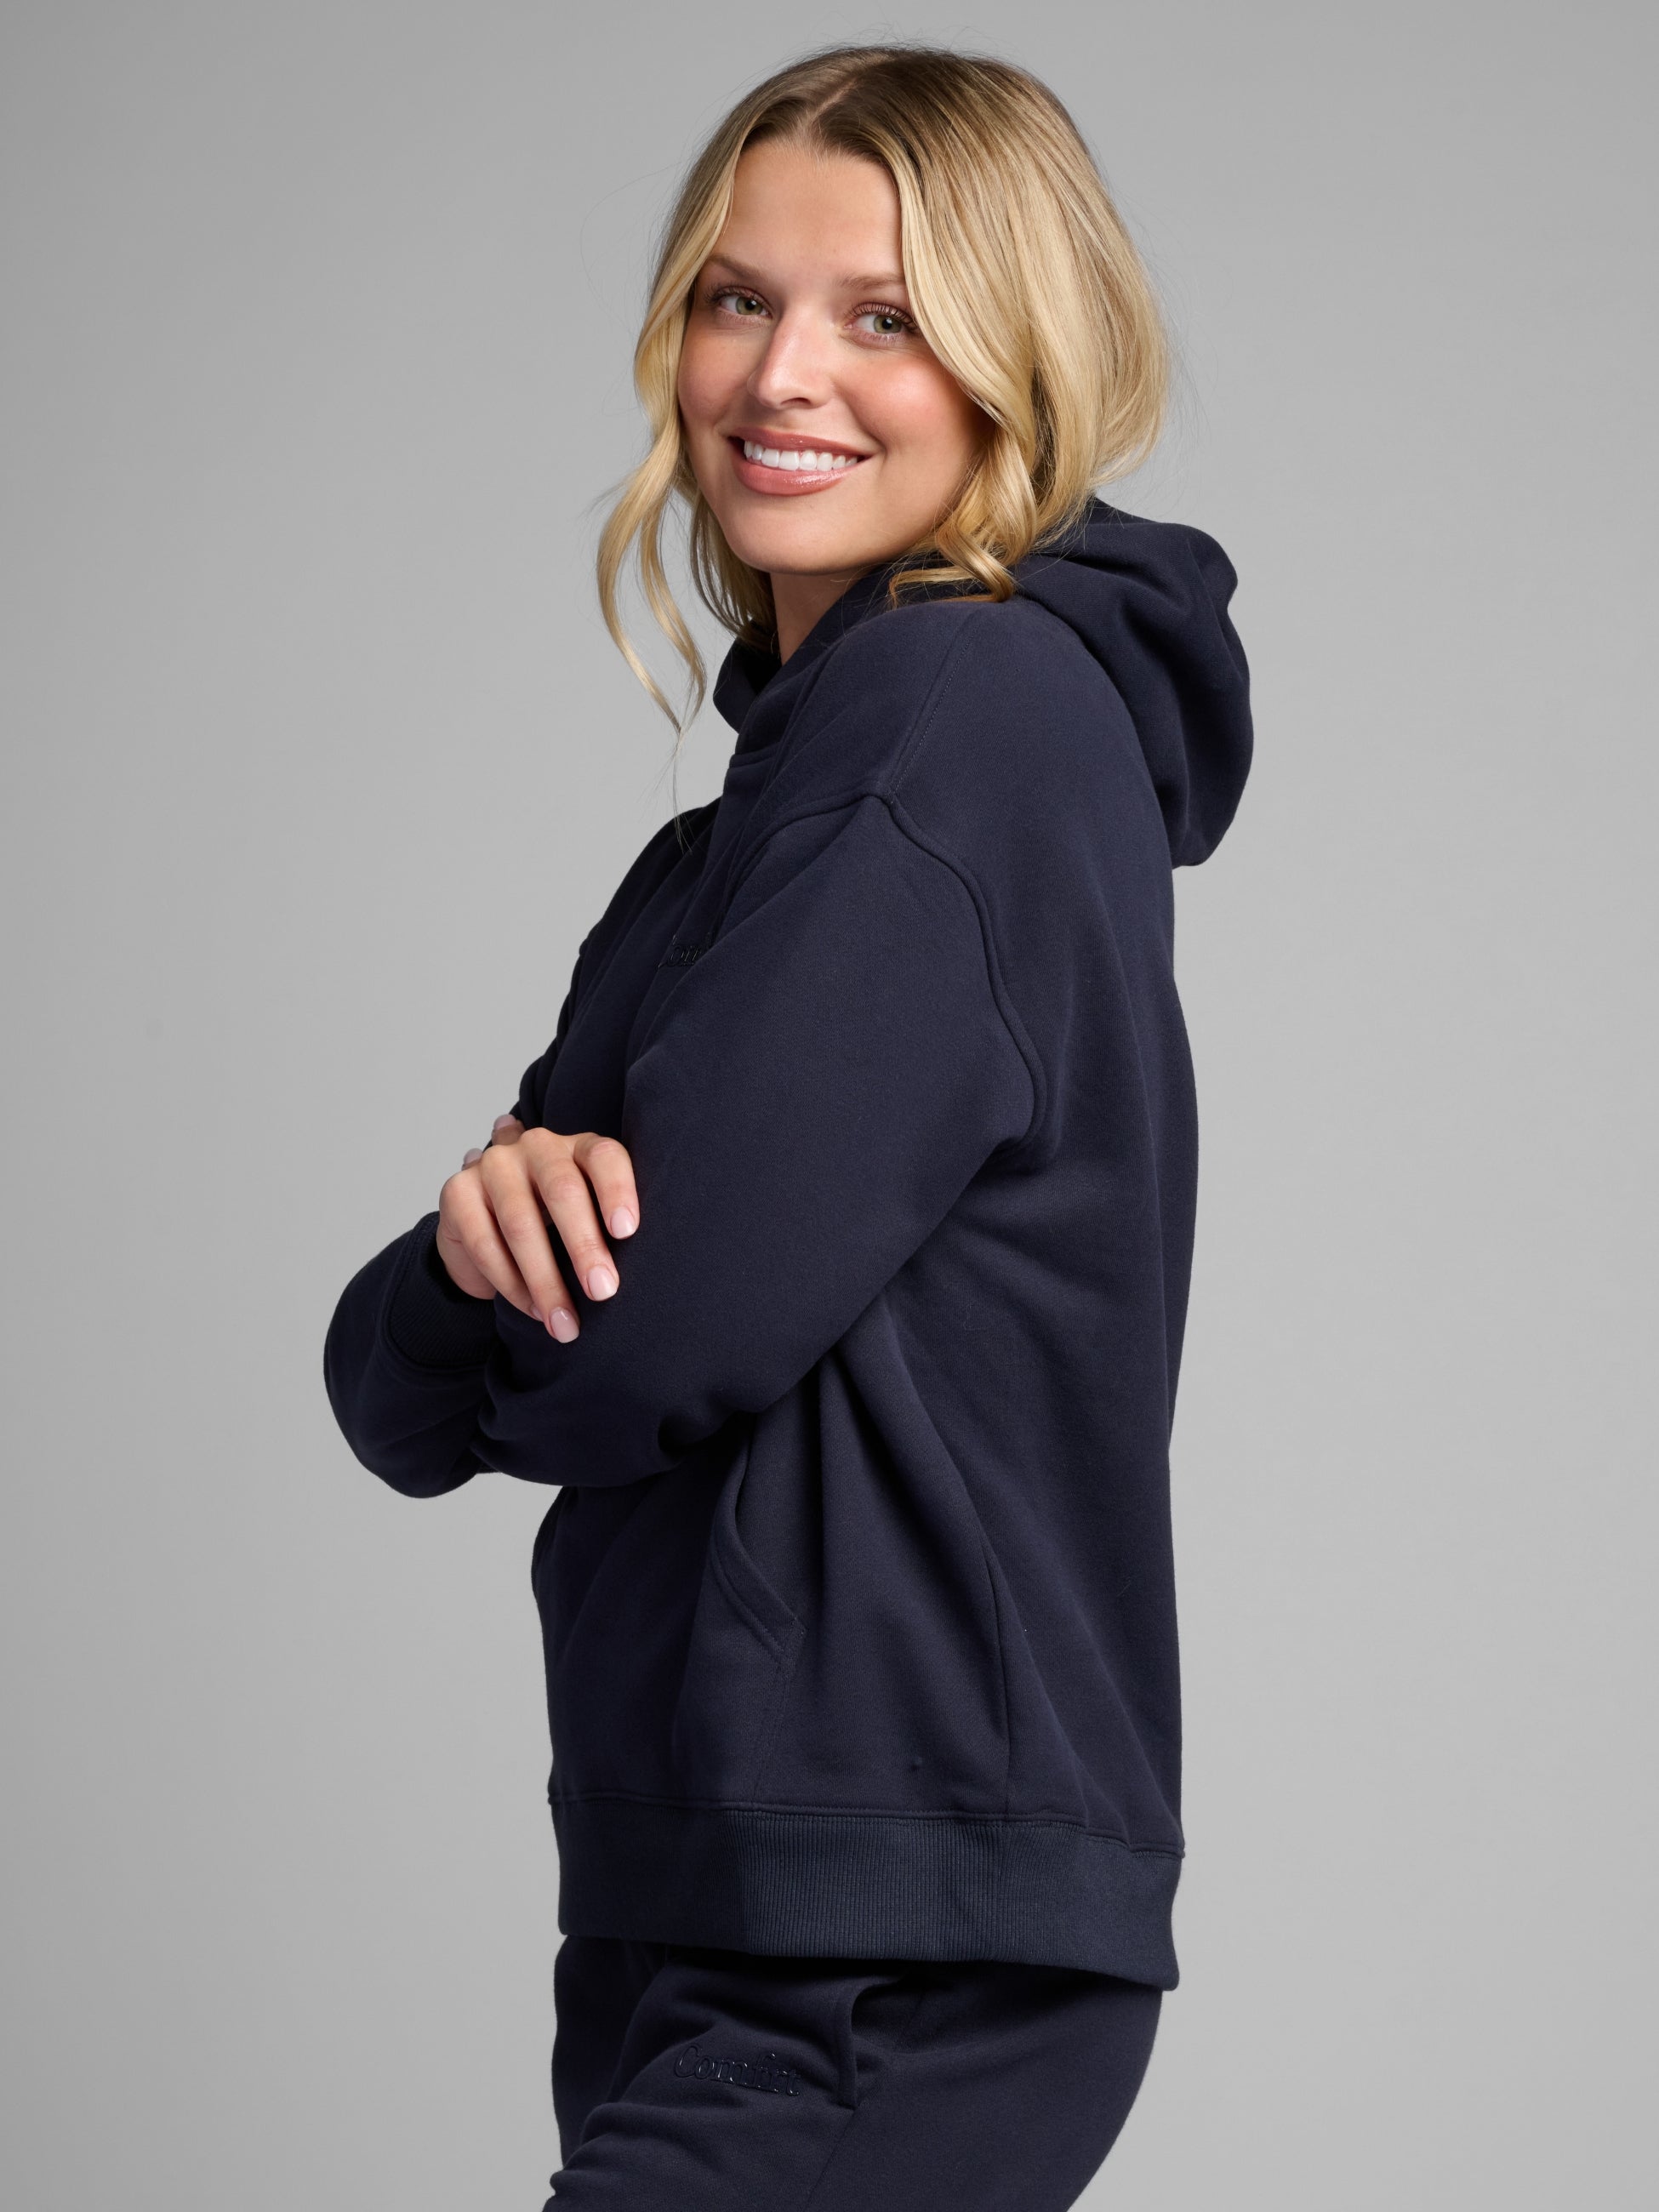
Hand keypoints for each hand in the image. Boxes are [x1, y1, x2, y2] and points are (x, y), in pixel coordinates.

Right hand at [435, 1114, 639, 1341]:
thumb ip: (613, 1231)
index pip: (604, 1157)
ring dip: (545, 1281)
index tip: (628, 1232)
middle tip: (603, 1291)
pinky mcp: (458, 1191)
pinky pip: (485, 1242)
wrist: (490, 1227)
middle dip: (584, 1246)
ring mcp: (494, 1165)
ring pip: (521, 1223)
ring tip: (566, 1323)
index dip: (617, 1190)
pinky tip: (532, 1310)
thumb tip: (653, 1274)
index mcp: (580, 1148)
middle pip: (562, 1190)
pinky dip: (510, 1284)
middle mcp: (538, 1147)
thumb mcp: (592, 1221)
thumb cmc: (557, 1227)